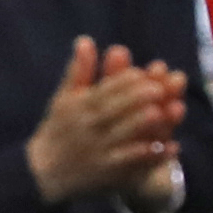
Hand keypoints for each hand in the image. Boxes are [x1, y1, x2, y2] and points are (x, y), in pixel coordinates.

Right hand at [21, 35, 186, 202]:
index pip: (101, 93)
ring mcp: (98, 151)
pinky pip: (130, 164)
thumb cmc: (59, 130)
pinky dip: (150, 157)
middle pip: (112, 112)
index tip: (141, 73)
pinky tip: (171, 147)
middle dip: (134, 100)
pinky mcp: (108, 173)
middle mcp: (88, 129)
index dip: (121, 83)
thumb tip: (85, 40)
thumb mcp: (64, 99)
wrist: (42, 173)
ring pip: (121, 137)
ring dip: (141, 126)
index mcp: (79, 108)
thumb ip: (79, 71)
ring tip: (161, 113)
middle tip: (158, 88)